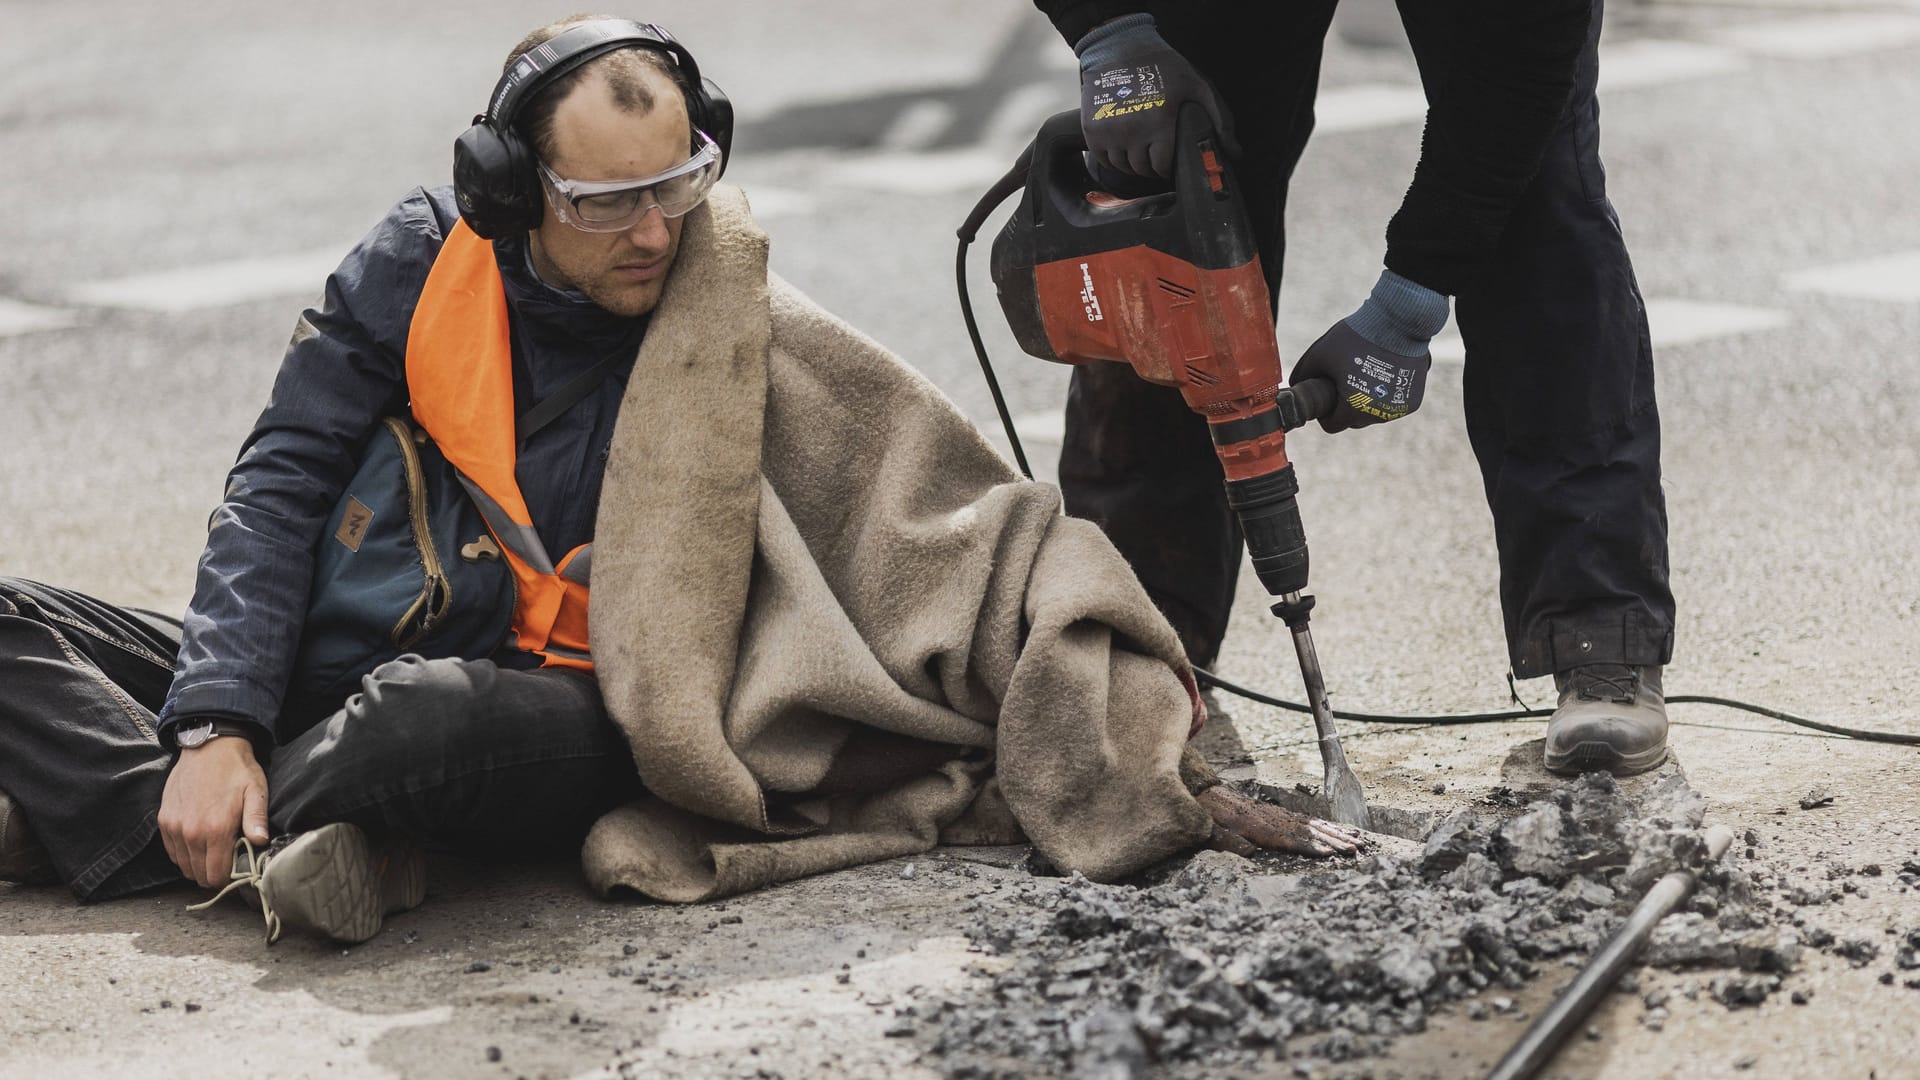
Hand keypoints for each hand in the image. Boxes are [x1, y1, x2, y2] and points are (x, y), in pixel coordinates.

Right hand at [159, 736, 268, 887]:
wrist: (209, 747)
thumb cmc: (237, 770)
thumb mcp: (256, 791)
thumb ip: (257, 819)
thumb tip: (261, 842)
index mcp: (216, 829)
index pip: (216, 874)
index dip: (226, 878)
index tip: (235, 871)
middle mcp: (191, 832)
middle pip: (199, 874)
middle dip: (213, 874)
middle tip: (226, 863)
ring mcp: (174, 827)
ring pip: (184, 865)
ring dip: (197, 865)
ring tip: (213, 853)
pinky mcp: (164, 820)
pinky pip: (172, 851)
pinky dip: (183, 854)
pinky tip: (198, 844)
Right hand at [1074, 14, 1234, 177]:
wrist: (1120, 47)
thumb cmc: (1162, 65)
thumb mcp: (1197, 86)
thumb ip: (1220, 119)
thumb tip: (1235, 153)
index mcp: (1159, 123)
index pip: (1162, 166)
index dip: (1168, 166)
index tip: (1169, 160)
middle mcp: (1132, 132)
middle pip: (1142, 169)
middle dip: (1151, 166)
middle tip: (1155, 155)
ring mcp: (1110, 132)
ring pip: (1122, 166)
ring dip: (1132, 163)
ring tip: (1140, 150)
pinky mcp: (1093, 130)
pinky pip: (1103, 159)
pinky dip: (1112, 158)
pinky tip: (1122, 146)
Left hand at [1179, 746, 1358, 856]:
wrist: (1211, 797)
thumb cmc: (1212, 820)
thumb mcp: (1213, 832)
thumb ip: (1229, 843)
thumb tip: (1250, 853)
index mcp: (1258, 826)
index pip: (1288, 838)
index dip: (1309, 846)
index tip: (1329, 853)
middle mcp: (1275, 819)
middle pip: (1308, 831)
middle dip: (1333, 841)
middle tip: (1354, 850)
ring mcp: (1281, 815)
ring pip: (1313, 825)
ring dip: (1337, 834)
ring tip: (1357, 842)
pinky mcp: (1284, 814)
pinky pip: (1309, 820)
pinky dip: (1328, 826)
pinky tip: (1342, 831)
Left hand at [1290, 270, 1450, 432]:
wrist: (1398, 322)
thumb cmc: (1356, 337)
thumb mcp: (1320, 353)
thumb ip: (1303, 374)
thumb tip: (1294, 386)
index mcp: (1352, 408)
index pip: (1332, 425)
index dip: (1325, 412)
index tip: (1327, 395)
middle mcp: (1378, 415)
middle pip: (1353, 421)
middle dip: (1346, 406)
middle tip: (1346, 381)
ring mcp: (1398, 410)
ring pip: (1374, 415)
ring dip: (1367, 403)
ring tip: (1365, 375)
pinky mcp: (1413, 401)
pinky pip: (1392, 406)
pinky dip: (1386, 397)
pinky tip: (1383, 376)